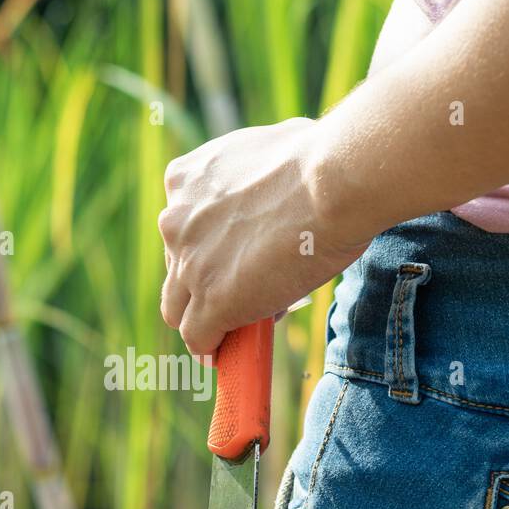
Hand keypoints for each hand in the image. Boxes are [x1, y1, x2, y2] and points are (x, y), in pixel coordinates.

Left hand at [157, 117, 367, 355]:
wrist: (333, 182)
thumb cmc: (320, 160)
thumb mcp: (264, 154)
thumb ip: (251, 178)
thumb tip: (275, 194)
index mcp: (184, 180)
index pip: (183, 229)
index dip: (210, 249)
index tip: (235, 257)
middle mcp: (175, 221)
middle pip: (177, 271)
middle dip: (206, 283)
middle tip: (246, 291)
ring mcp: (190, 266)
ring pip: (179, 310)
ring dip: (203, 320)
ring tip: (235, 329)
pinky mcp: (212, 302)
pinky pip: (199, 338)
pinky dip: (212, 348)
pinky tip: (227, 354)